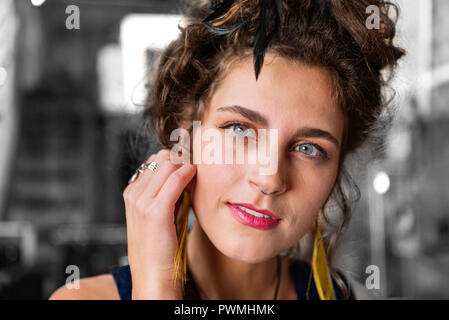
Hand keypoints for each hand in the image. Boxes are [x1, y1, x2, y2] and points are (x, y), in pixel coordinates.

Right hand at [122, 149, 195, 298]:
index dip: (175, 160)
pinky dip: (188, 173)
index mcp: (132, 193)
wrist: (154, 277)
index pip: (154, 161)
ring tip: (198, 173)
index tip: (191, 164)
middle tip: (197, 166)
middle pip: (160, 159)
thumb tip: (185, 173)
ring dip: (186, 165)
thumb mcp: (160, 215)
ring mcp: (141, 201)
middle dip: (181, 159)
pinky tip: (195, 175)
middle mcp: (133, 194)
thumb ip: (167, 194)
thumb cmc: (162, 248)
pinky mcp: (155, 211)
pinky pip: (175, 178)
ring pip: (168, 164)